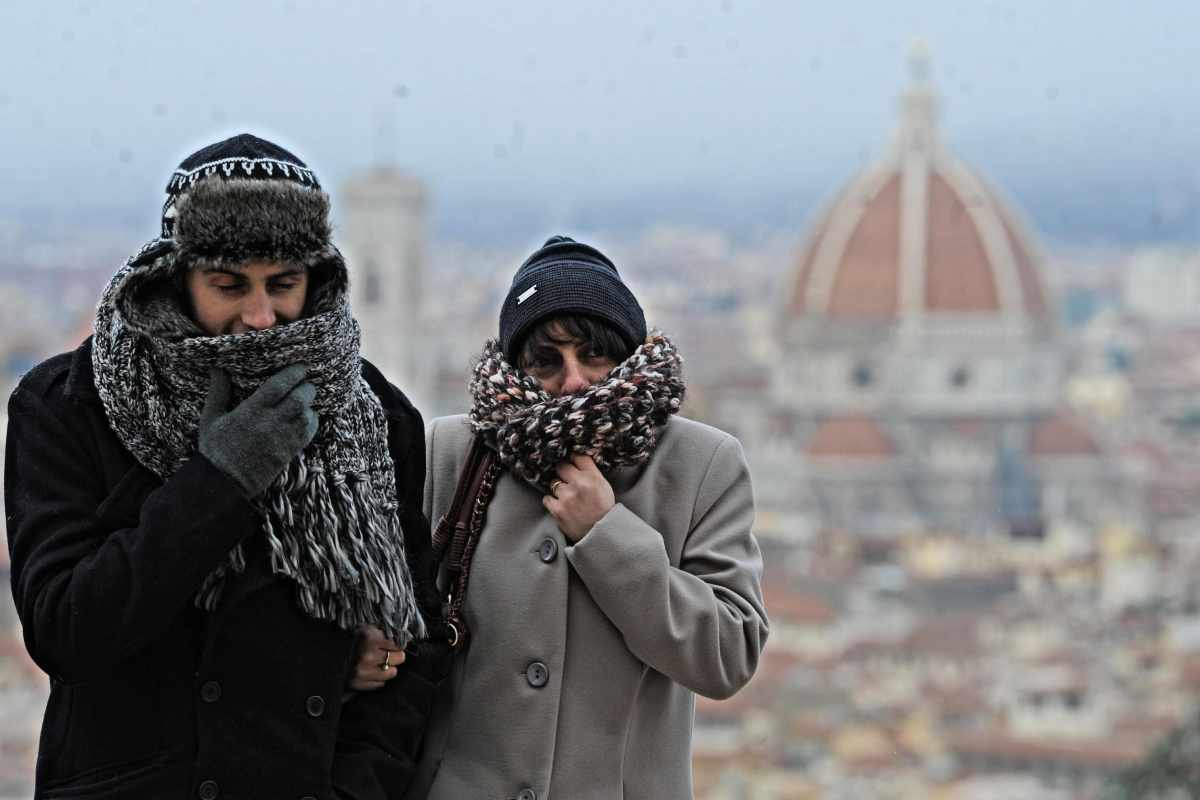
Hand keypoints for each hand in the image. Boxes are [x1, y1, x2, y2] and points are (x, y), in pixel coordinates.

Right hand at [197, 364, 318, 497]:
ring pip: (308, 415)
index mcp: (251, 411)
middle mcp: (270, 423)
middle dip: (306, 388)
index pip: (279, 386)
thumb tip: (217, 368)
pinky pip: (309, 433)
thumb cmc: (215, 449)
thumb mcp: (211, 418)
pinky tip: (305, 418)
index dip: (294, 373)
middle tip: (304, 384)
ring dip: (310, 405)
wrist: (223, 483)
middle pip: (300, 398)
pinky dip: (312, 422)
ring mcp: (282, 438)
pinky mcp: (289, 452)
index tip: (301, 366)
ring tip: (304, 401)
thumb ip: (218, 392)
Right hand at [349, 625, 406, 691]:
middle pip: (399, 657)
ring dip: (388, 668)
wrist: (326, 654)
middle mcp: (368, 655)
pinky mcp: (359, 684)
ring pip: (392, 672)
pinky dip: (378, 678)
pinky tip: (370, 672)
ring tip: (379, 664)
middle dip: (395, 655)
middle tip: (388, 654)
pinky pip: (380, 683)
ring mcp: (363, 671)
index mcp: (369, 638)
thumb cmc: (348, 640)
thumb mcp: (364, 628)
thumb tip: (403, 637)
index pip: (398, 642)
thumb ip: (381, 632)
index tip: (394, 644)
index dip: (397, 643)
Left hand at [542, 454, 614, 542]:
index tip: (572, 466)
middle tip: (569, 481)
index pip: (576, 457)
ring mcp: (566, 498)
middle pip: (561, 467)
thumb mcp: (603, 484)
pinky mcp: (558, 511)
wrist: (600, 533)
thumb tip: (576, 455)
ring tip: (568, 496)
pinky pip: (547, 498)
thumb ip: (590, 468)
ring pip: (554, 483)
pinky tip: (562, 505)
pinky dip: (552, 501)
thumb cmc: (603, 507)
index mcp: (591, 477)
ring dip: (558, 488)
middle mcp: (578, 485)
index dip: (572, 461)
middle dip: (563, 473)